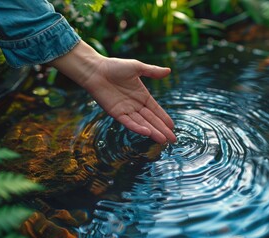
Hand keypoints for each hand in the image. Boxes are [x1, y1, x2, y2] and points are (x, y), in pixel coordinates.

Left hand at [50, 41, 176, 143]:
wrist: (95, 70)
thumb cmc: (114, 66)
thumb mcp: (137, 67)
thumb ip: (152, 71)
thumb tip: (169, 70)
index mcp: (142, 95)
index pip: (156, 110)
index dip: (164, 118)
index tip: (172, 127)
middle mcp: (135, 105)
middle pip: (151, 120)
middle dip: (162, 129)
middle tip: (172, 140)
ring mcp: (125, 110)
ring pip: (142, 123)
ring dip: (153, 132)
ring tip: (163, 140)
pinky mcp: (115, 113)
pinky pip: (128, 122)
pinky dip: (137, 127)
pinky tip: (147, 132)